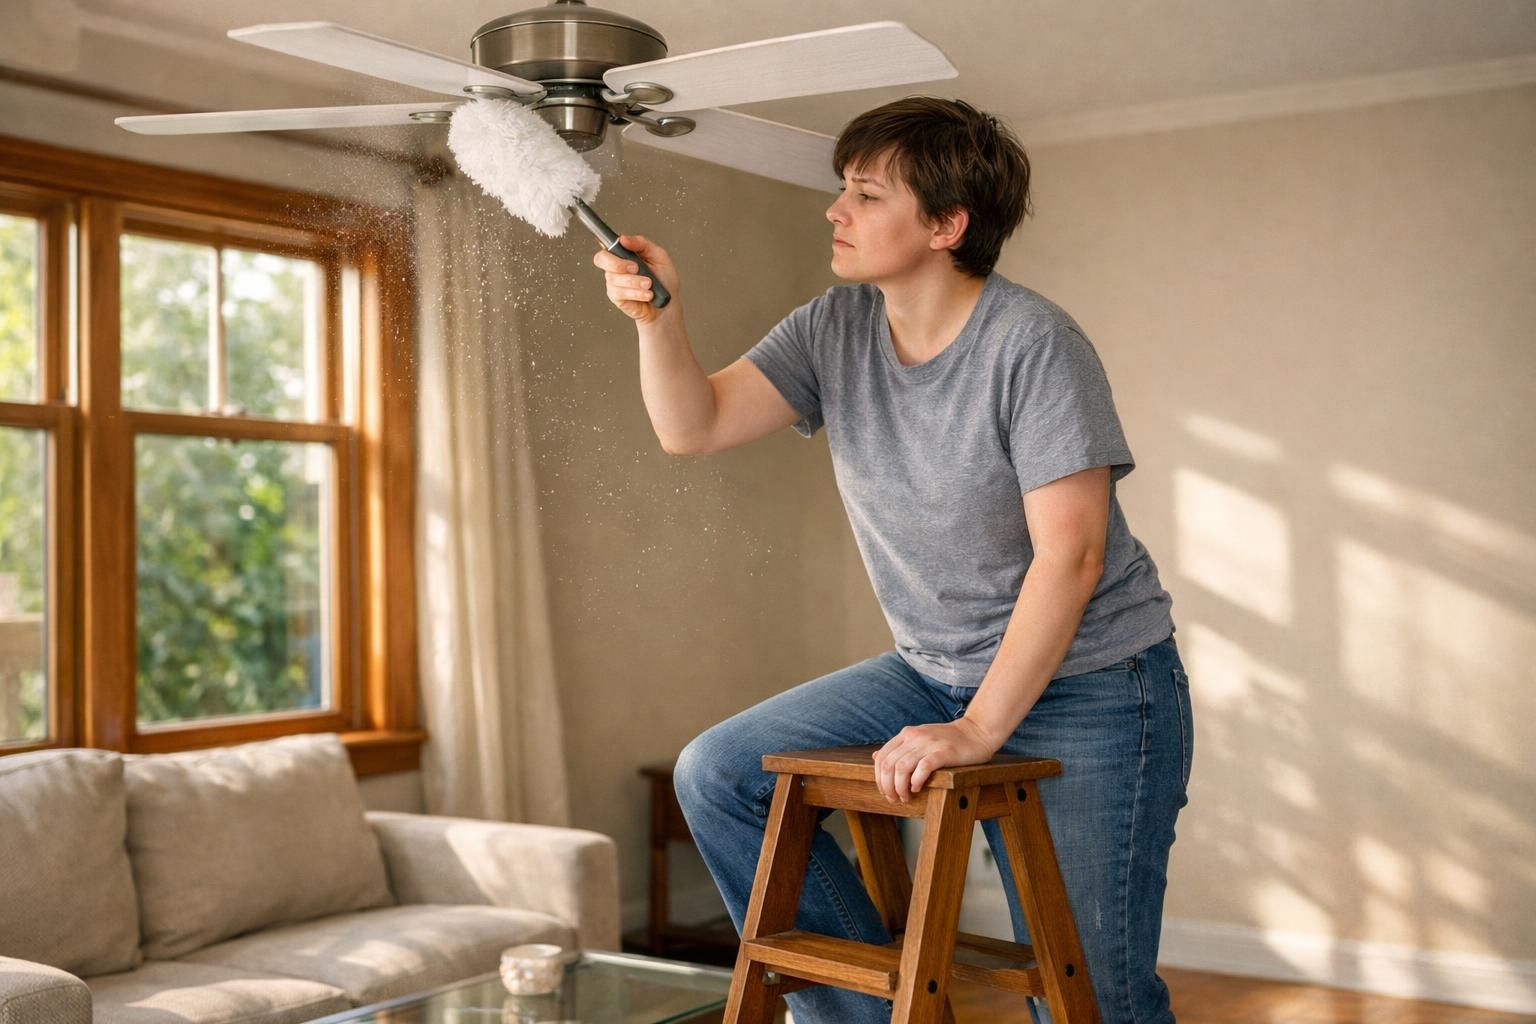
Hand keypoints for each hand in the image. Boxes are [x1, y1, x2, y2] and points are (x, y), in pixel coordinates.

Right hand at [592, 234, 679, 325]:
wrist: (668, 303)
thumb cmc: (664, 280)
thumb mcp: (659, 256)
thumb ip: (642, 243)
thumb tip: (623, 238)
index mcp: (625, 254)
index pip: (609, 245)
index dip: (612, 246)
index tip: (625, 249)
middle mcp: (616, 267)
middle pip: (602, 259)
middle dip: (618, 264)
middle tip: (636, 268)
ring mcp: (614, 282)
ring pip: (614, 278)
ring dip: (635, 282)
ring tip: (649, 285)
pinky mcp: (616, 297)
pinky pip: (619, 292)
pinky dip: (636, 293)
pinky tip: (646, 294)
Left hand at [872, 718, 1001, 802]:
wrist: (977, 731)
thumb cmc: (948, 740)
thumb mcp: (919, 738)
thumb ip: (898, 747)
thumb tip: (874, 756)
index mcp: (906, 734)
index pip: (881, 757)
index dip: (879, 778)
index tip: (885, 792)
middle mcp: (914, 736)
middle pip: (889, 765)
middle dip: (888, 787)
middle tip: (895, 799)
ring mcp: (929, 743)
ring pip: (901, 768)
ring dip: (900, 788)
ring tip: (906, 797)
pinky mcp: (944, 752)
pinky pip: (923, 768)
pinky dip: (916, 781)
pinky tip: (918, 788)